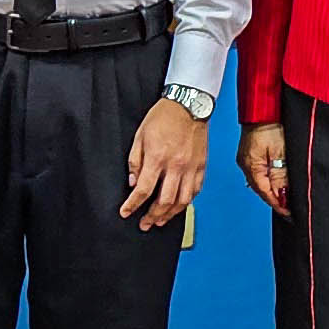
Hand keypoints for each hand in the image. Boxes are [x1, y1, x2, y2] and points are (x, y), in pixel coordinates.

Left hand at [123, 100, 209, 226]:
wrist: (189, 104)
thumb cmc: (163, 117)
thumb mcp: (140, 136)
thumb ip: (135, 161)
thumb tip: (134, 183)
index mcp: (158, 157)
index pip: (144, 190)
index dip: (133, 205)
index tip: (126, 212)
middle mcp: (176, 165)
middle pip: (164, 201)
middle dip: (152, 216)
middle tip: (144, 224)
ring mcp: (191, 167)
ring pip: (182, 201)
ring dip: (170, 214)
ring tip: (160, 220)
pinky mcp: (202, 166)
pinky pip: (195, 191)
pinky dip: (186, 202)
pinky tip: (178, 206)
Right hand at [238, 123, 290, 216]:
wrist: (263, 107)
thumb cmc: (271, 123)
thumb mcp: (281, 152)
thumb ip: (280, 175)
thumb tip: (281, 195)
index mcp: (251, 166)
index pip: (265, 192)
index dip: (278, 204)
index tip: (289, 213)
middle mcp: (245, 165)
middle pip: (262, 189)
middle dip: (275, 199)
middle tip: (290, 208)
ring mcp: (246, 159)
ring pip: (260, 182)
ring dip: (272, 189)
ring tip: (285, 197)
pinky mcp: (249, 153)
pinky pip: (259, 172)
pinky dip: (268, 179)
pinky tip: (276, 180)